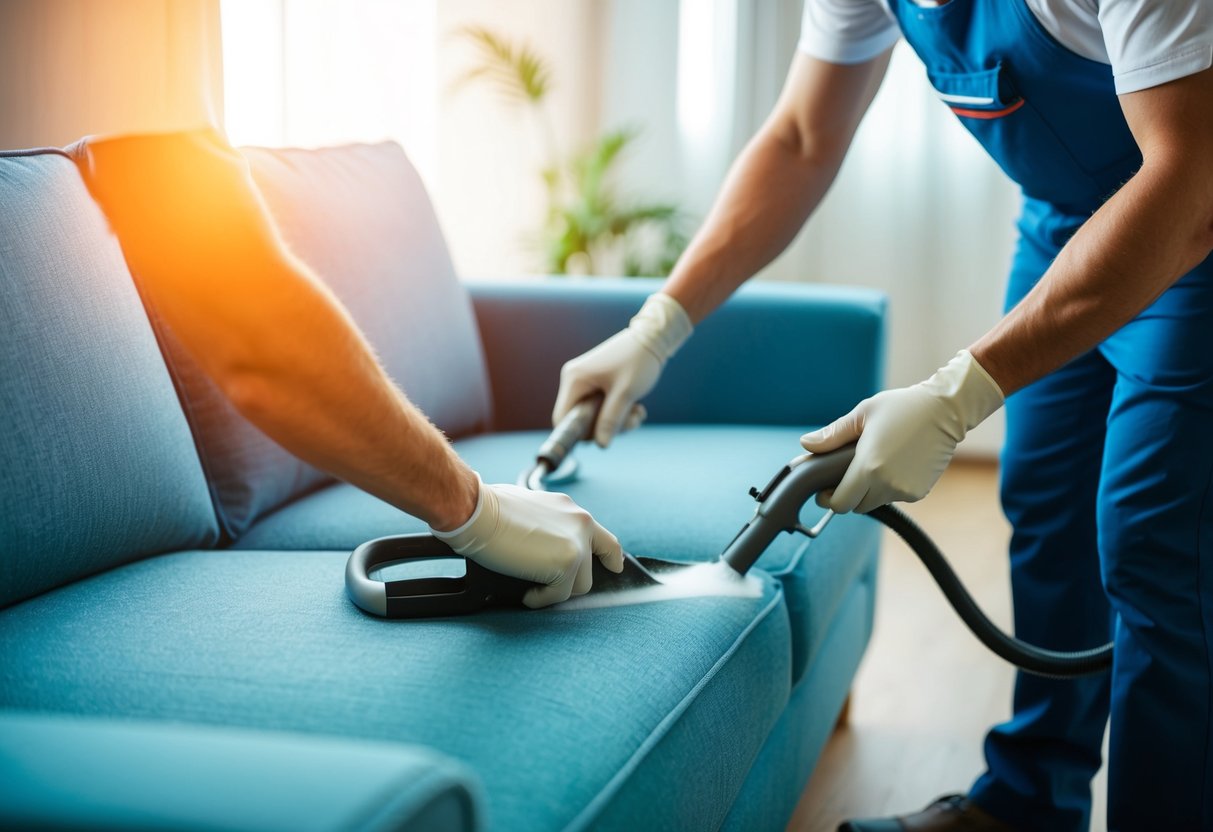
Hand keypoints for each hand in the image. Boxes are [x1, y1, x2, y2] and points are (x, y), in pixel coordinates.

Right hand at [431, 478, 624, 607]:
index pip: (605, 538)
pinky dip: (540, 599)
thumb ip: (549, 527)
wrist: (479, 512)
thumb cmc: (492, 510)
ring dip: (553, 590)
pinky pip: (558, 595)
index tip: (616, 567)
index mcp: (572, 512)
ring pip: (577, 586)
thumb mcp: (531, 511)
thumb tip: (544, 545)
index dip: (611, 557)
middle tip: (544, 582)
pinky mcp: (568, 563)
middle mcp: (582, 524)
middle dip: (568, 580)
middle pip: (589, 570)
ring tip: (528, 583)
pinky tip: (525, 592)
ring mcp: (578, 544)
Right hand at [553, 293, 692, 446]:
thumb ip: (611, 420)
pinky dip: (619, 412)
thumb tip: (601, 445)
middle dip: (607, 426)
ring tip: (638, 412)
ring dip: (618, 421)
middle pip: (580, 420)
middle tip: (631, 420)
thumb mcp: (626, 393)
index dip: (580, 433)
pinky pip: (602, 408)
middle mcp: (574, 380)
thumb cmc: (639, 361)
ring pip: (594, 417)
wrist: (653, 338)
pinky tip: (637, 407)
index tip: (604, 435)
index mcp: (574, 379)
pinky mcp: (596, 384)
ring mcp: (585, 382)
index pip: (562, 418)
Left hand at [800, 350, 1003, 513]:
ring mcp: (905, 490)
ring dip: (870, 491)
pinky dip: (890, 487)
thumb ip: (832, 435)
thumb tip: (806, 444)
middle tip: (847, 474)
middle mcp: (887, 484)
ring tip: (873, 464)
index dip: (829, 499)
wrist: (945, 410)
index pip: (840, 503)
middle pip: (857, 506)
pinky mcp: (919, 492)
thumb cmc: (901, 408)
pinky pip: (895, 497)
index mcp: (869, 467)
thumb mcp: (862, 415)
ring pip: (876, 502)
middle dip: (849, 494)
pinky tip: (894, 465)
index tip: (825, 489)